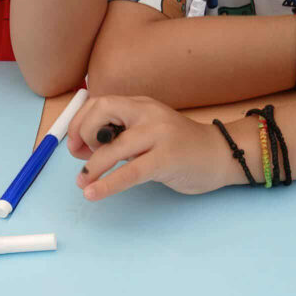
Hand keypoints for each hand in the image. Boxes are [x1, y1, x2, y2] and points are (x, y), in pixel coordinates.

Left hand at [68, 95, 234, 200]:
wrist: (220, 154)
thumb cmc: (178, 148)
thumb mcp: (146, 133)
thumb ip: (119, 137)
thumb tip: (82, 148)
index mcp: (139, 105)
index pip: (99, 103)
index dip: (79, 123)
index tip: (75, 145)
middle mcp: (147, 113)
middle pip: (102, 112)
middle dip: (82, 135)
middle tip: (80, 158)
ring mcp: (159, 133)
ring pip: (113, 146)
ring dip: (91, 166)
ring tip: (83, 183)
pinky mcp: (167, 158)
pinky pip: (130, 172)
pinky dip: (108, 184)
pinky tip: (94, 193)